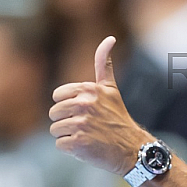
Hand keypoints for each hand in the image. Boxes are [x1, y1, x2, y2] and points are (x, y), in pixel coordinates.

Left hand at [49, 36, 151, 174]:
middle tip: (88, 127)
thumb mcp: (111, 89)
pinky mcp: (78, 143)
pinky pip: (60, 144)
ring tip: (88, 137)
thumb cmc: (118, 119)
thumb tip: (110, 37)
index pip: (57, 96)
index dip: (68, 106)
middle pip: (54, 113)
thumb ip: (103, 64)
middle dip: (67, 122)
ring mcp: (81, 124)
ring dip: (69, 136)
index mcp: (89, 90)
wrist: (132, 149)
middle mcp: (85, 105)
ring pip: (55, 129)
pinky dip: (71, 149)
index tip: (86, 112)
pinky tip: (88, 147)